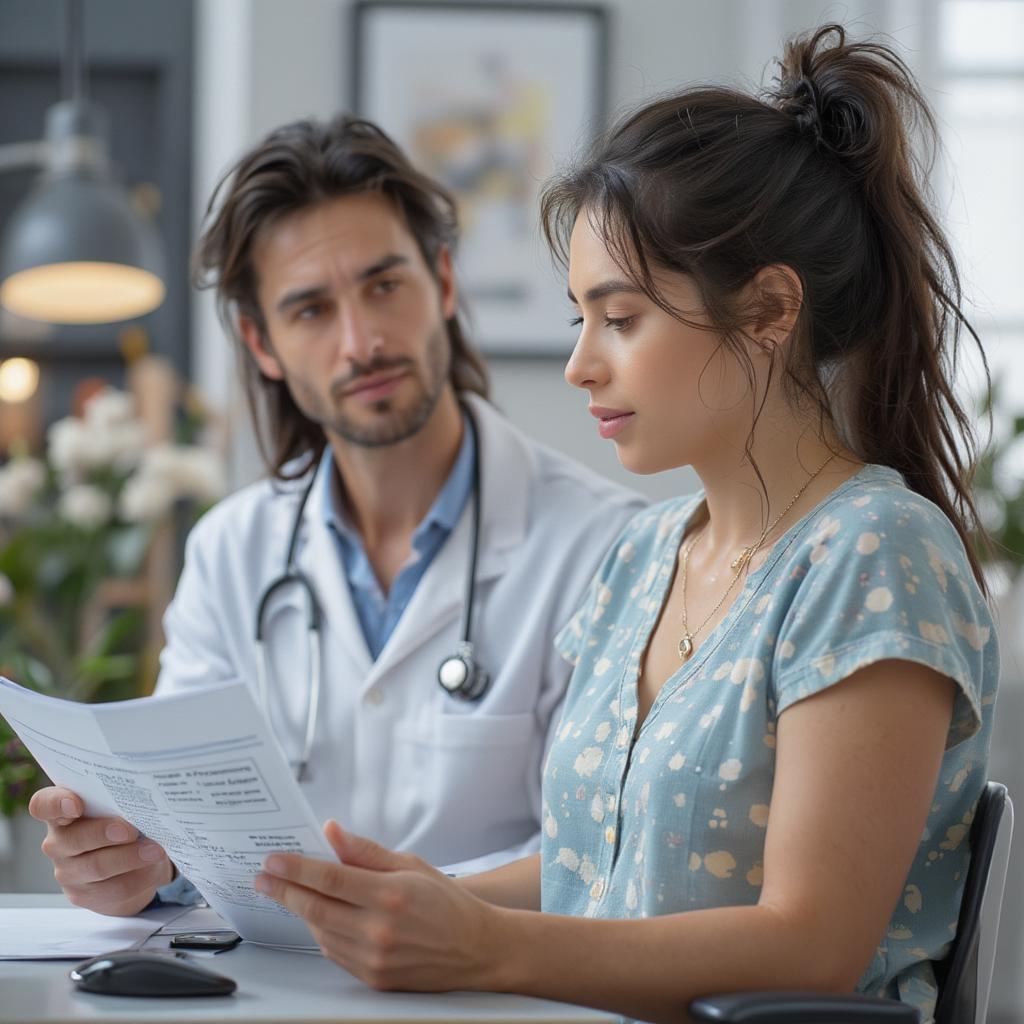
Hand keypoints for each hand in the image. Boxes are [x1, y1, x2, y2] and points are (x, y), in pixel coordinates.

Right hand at [28, 786, 174, 916]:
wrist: (128, 864)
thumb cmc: (122, 823)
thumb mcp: (118, 808)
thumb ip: (120, 801)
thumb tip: (143, 801)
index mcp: (61, 812)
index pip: (44, 805)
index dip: (56, 804)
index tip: (75, 804)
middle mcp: (58, 842)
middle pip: (74, 839)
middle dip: (104, 833)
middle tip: (131, 830)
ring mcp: (68, 872)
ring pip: (97, 866)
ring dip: (129, 858)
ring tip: (155, 850)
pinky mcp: (84, 896)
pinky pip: (114, 889)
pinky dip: (139, 877)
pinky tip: (153, 868)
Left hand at [255, 821, 510, 991]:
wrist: (476, 949)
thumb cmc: (446, 902)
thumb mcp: (411, 864)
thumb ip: (366, 851)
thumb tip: (331, 832)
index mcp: (390, 895)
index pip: (330, 878)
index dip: (296, 868)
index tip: (272, 860)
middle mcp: (379, 930)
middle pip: (315, 909)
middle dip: (284, 891)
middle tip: (263, 877)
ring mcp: (374, 958)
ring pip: (320, 932)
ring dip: (301, 911)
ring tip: (289, 892)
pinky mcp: (373, 979)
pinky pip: (334, 953)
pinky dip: (322, 932)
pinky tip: (321, 916)